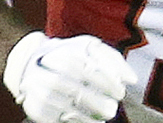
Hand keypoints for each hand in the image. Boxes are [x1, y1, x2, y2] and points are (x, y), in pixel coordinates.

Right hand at [3, 31, 137, 122]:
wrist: (31, 63)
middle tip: (113, 109)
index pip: (86, 69)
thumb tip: (131, 79)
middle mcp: (46, 72)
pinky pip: (56, 120)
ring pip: (65, 107)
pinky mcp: (34, 108)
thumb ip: (112, 59)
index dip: (107, 83)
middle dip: (97, 102)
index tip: (120, 93)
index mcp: (62, 53)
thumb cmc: (68, 55)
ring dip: (89, 116)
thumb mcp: (89, 48)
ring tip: (105, 117)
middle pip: (74, 90)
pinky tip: (91, 122)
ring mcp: (37, 91)